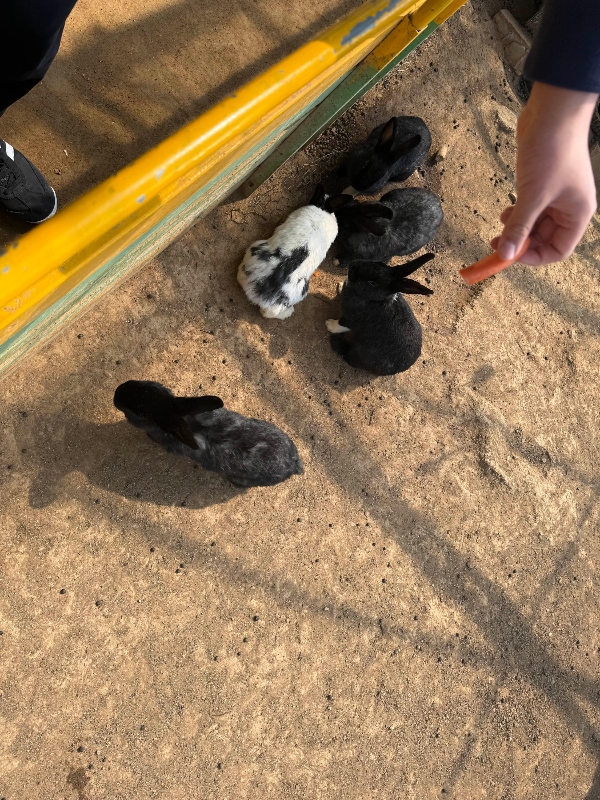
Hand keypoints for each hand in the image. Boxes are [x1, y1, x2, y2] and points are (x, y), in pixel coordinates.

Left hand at [492, 82, 597, 264]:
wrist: (553, 111)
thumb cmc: (552, 151)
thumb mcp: (532, 195)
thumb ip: (519, 227)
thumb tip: (505, 254)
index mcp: (577, 214)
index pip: (558, 251)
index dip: (534, 257)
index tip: (511, 254)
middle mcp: (569, 207)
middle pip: (545, 239)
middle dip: (522, 242)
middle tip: (496, 243)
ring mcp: (556, 195)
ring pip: (535, 224)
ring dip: (517, 227)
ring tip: (502, 222)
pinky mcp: (543, 183)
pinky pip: (530, 208)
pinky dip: (517, 213)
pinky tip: (506, 210)